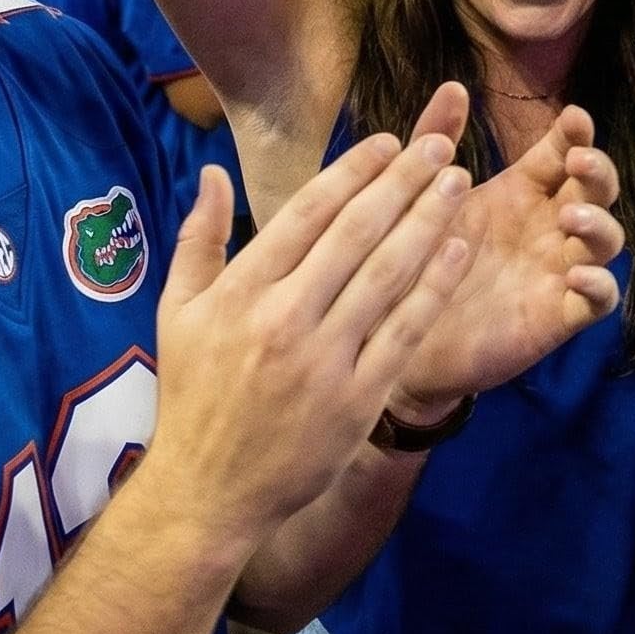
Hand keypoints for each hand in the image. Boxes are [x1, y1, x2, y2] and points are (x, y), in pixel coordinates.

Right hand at [144, 82, 475, 564]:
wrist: (207, 492)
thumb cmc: (194, 395)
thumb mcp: (177, 311)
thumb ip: (199, 236)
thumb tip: (213, 169)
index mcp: (241, 291)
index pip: (307, 212)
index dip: (353, 170)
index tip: (388, 141)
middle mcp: (282, 319)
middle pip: (356, 233)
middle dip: (403, 181)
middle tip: (440, 144)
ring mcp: (323, 361)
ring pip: (387, 274)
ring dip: (428, 222)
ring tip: (457, 183)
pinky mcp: (356, 400)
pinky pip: (404, 332)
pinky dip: (433, 288)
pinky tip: (457, 252)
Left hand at [392, 105, 624, 414]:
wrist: (393, 335)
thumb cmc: (414, 257)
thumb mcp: (423, 194)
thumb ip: (435, 140)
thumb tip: (453, 86)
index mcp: (522, 190)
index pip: (564, 150)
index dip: (576, 132)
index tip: (573, 118)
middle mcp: (548, 225)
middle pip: (597, 189)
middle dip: (598, 170)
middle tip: (578, 160)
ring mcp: (558, 270)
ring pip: (606, 241)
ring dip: (600, 224)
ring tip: (573, 218)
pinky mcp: (559, 316)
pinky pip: (598, 301)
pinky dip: (599, 286)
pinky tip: (577, 276)